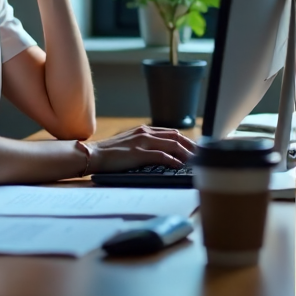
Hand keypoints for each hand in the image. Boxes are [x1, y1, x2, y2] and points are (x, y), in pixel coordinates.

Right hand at [82, 124, 196, 173]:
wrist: (93, 154)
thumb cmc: (110, 152)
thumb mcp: (130, 143)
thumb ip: (145, 144)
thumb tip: (161, 153)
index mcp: (144, 130)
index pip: (172, 132)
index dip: (186, 140)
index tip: (196, 148)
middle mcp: (146, 133)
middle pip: (176, 136)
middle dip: (191, 145)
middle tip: (201, 155)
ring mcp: (142, 142)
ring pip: (172, 144)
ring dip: (186, 153)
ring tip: (195, 161)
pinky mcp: (138, 153)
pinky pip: (161, 155)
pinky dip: (172, 160)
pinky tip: (178, 165)